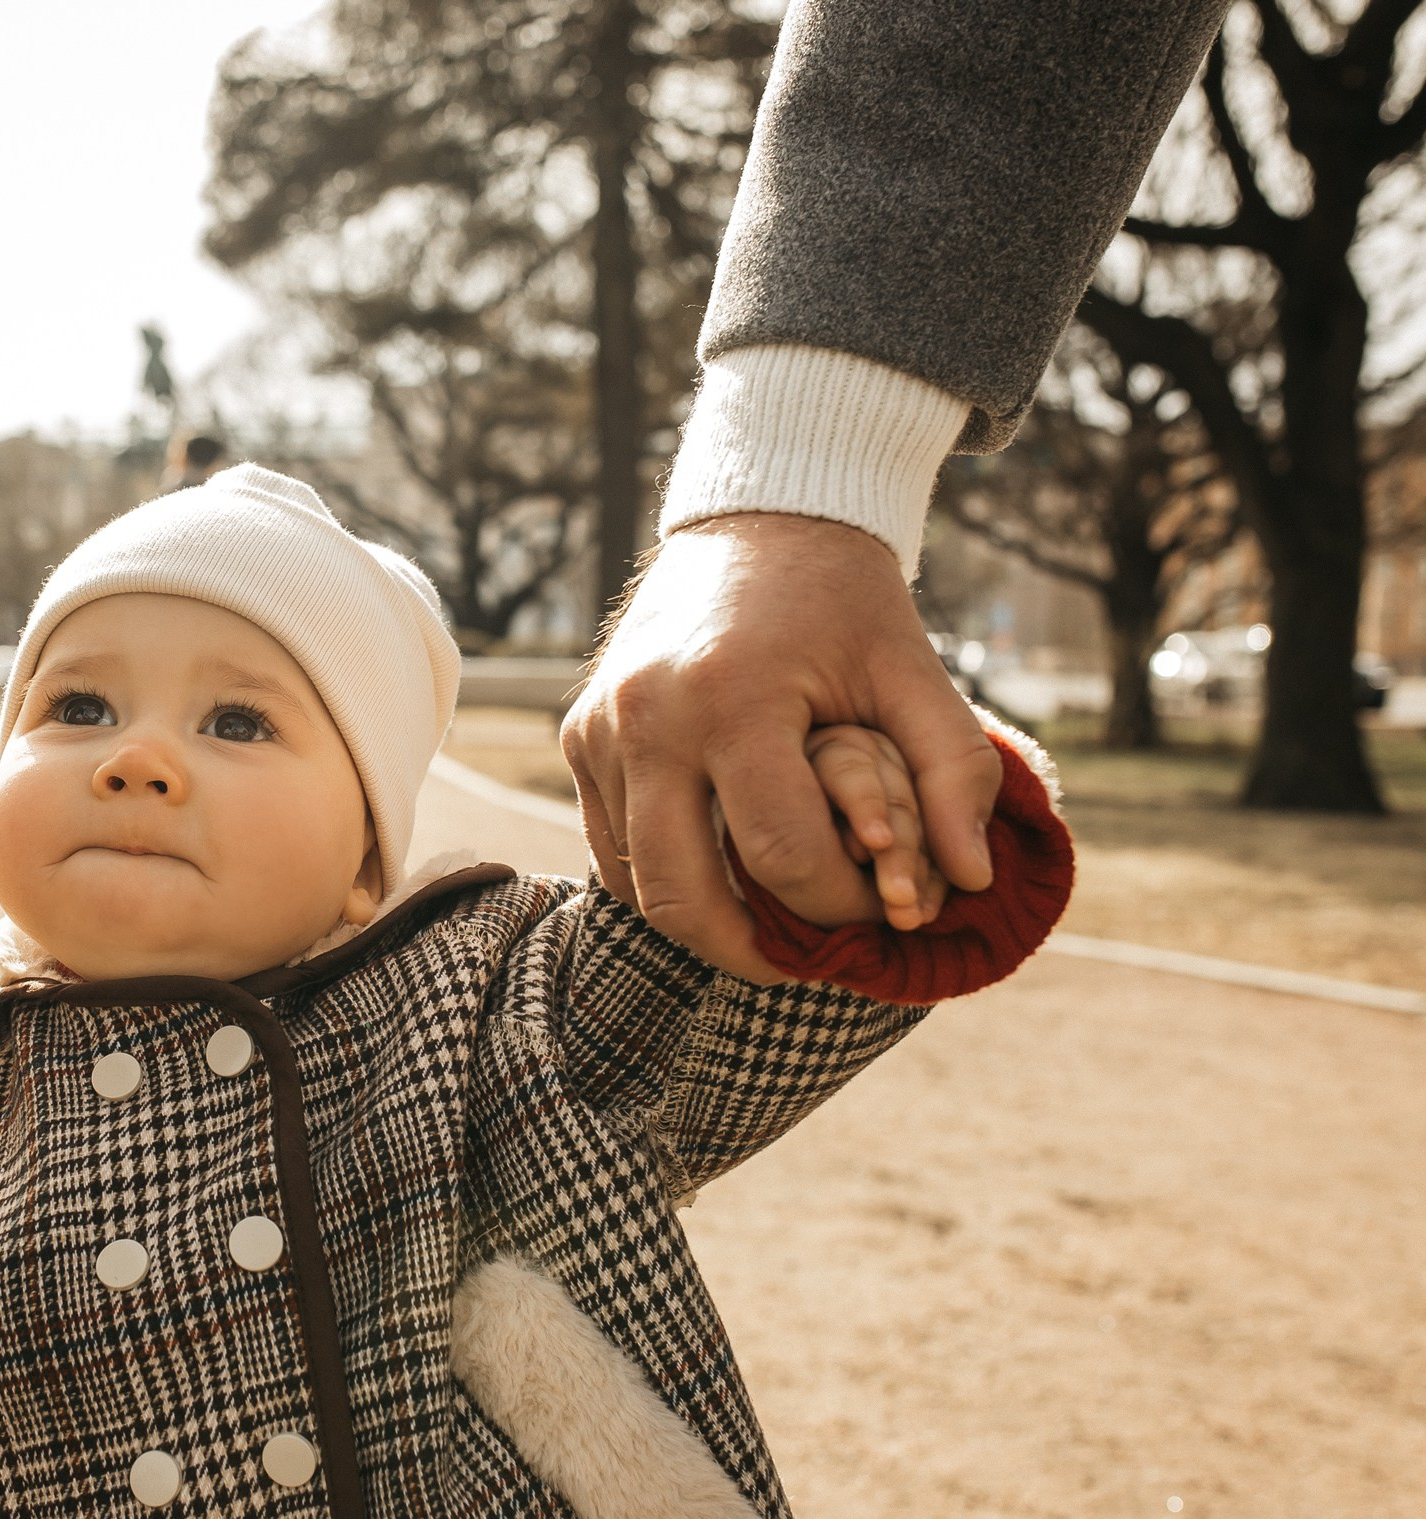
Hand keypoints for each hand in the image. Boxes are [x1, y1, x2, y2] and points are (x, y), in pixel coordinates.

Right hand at [561, 513, 1001, 981]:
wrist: (758, 522)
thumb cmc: (847, 604)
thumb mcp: (917, 673)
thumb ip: (956, 774)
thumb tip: (968, 885)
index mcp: (733, 699)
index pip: (779, 857)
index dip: (837, 907)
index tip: (878, 908)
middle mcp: (648, 718)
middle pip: (683, 895)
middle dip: (750, 953)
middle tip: (805, 966)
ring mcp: (600, 729)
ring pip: (634, 885)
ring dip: (700, 924)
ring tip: (767, 934)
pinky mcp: (578, 734)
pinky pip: (608, 846)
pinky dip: (657, 881)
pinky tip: (719, 882)